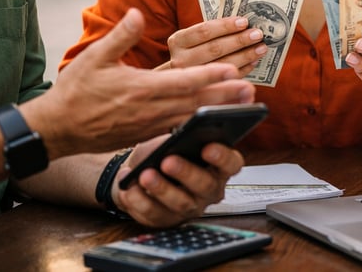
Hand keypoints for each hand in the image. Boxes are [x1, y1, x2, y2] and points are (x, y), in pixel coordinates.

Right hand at [23, 9, 256, 157]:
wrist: (58, 129)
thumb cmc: (76, 91)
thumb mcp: (94, 57)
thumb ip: (120, 36)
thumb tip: (136, 12)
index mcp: (141, 88)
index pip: (184, 81)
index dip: (210, 76)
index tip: (232, 70)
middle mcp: (151, 109)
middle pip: (195, 102)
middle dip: (225, 96)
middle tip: (252, 89)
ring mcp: (150, 126)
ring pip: (192, 118)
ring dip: (219, 111)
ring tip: (244, 105)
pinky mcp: (147, 135)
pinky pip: (180, 129)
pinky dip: (201, 124)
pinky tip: (217, 122)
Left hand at [113, 138, 244, 227]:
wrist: (138, 172)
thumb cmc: (163, 153)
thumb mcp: (171, 141)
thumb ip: (177, 141)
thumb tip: (174, 143)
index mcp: (218, 167)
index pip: (232, 164)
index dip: (222, 157)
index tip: (207, 147)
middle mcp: (209, 191)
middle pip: (206, 186)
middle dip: (186, 173)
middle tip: (168, 161)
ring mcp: (190, 208)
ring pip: (180, 202)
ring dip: (161, 188)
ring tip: (145, 175)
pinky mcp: (167, 220)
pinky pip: (154, 213)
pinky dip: (139, 199)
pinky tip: (129, 187)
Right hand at [164, 16, 267, 74]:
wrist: (177, 81)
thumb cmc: (194, 51)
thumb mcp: (194, 40)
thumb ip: (213, 32)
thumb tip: (244, 24)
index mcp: (178, 41)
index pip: (203, 31)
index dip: (225, 26)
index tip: (244, 22)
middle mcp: (180, 60)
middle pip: (214, 48)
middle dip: (239, 40)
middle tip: (257, 34)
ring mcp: (190, 78)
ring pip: (222, 65)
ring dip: (245, 55)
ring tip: (261, 48)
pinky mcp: (202, 91)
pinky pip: (226, 80)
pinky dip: (243, 70)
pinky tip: (254, 62)